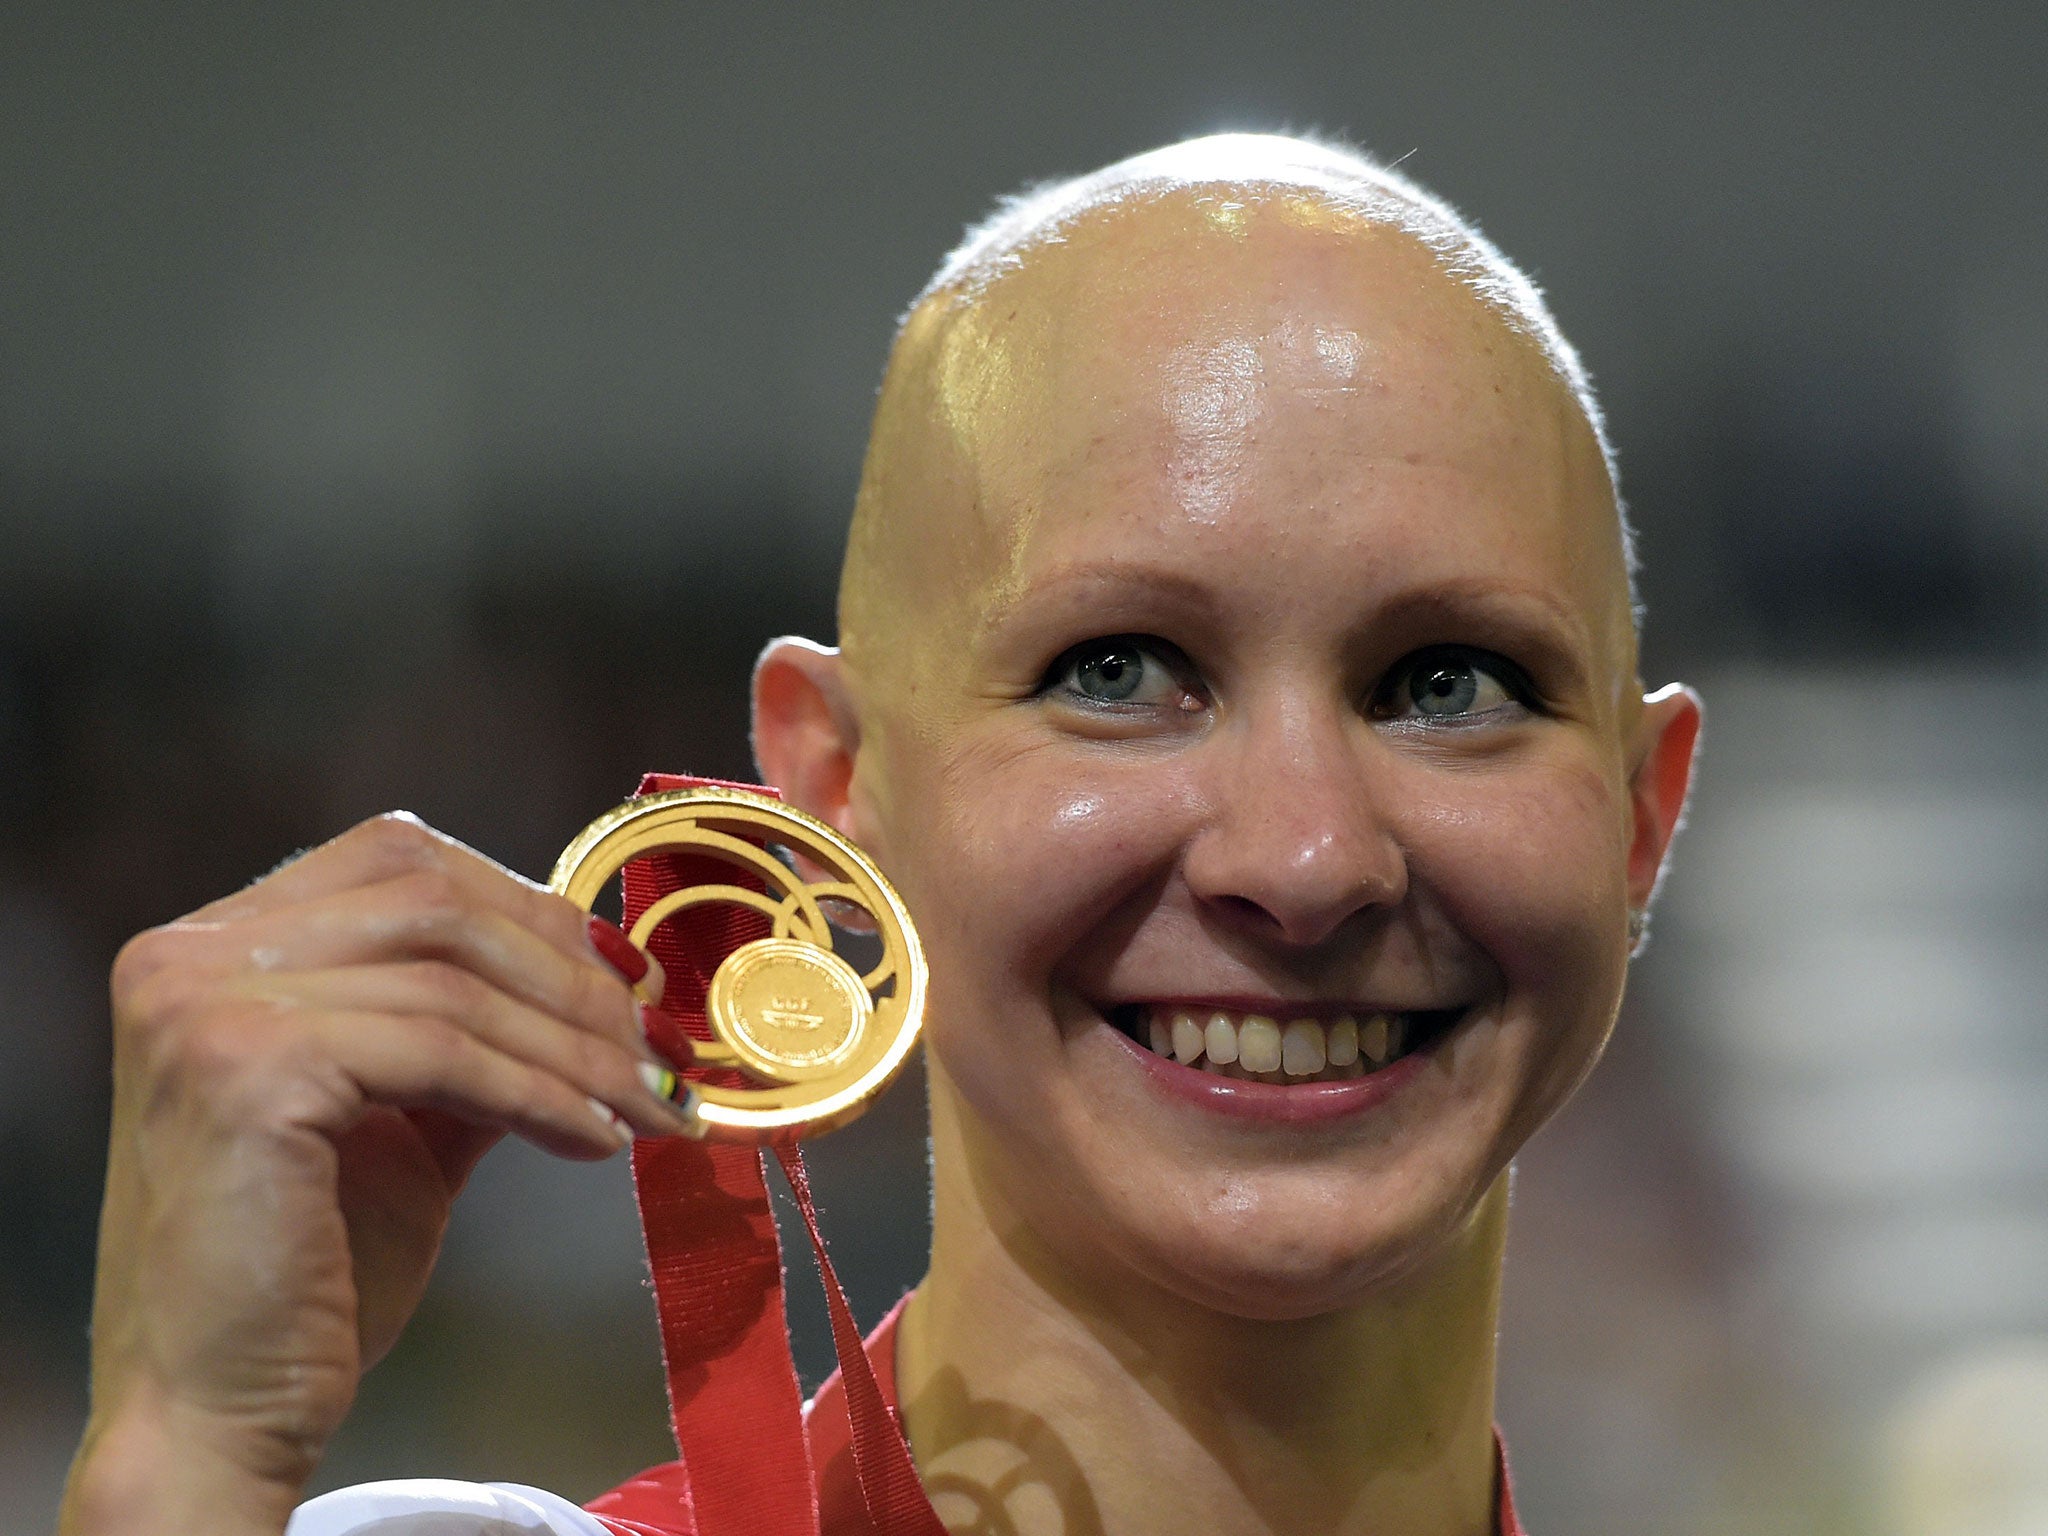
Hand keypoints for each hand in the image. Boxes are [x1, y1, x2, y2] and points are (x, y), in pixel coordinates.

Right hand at [60, 813, 695, 1534]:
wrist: (215, 1409)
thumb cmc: (311, 1269)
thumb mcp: (405, 1116)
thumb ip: (470, 1033)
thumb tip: (603, 979)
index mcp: (214, 945)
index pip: (401, 860)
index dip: (528, 906)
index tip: (624, 976)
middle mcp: (189, 954)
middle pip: (436, 901)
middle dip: (570, 974)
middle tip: (657, 1047)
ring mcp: (205, 1004)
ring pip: (454, 980)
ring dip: (578, 1045)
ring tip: (648, 1106)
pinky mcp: (246, 1069)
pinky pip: (445, 1053)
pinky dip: (542, 1092)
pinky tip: (596, 1139)